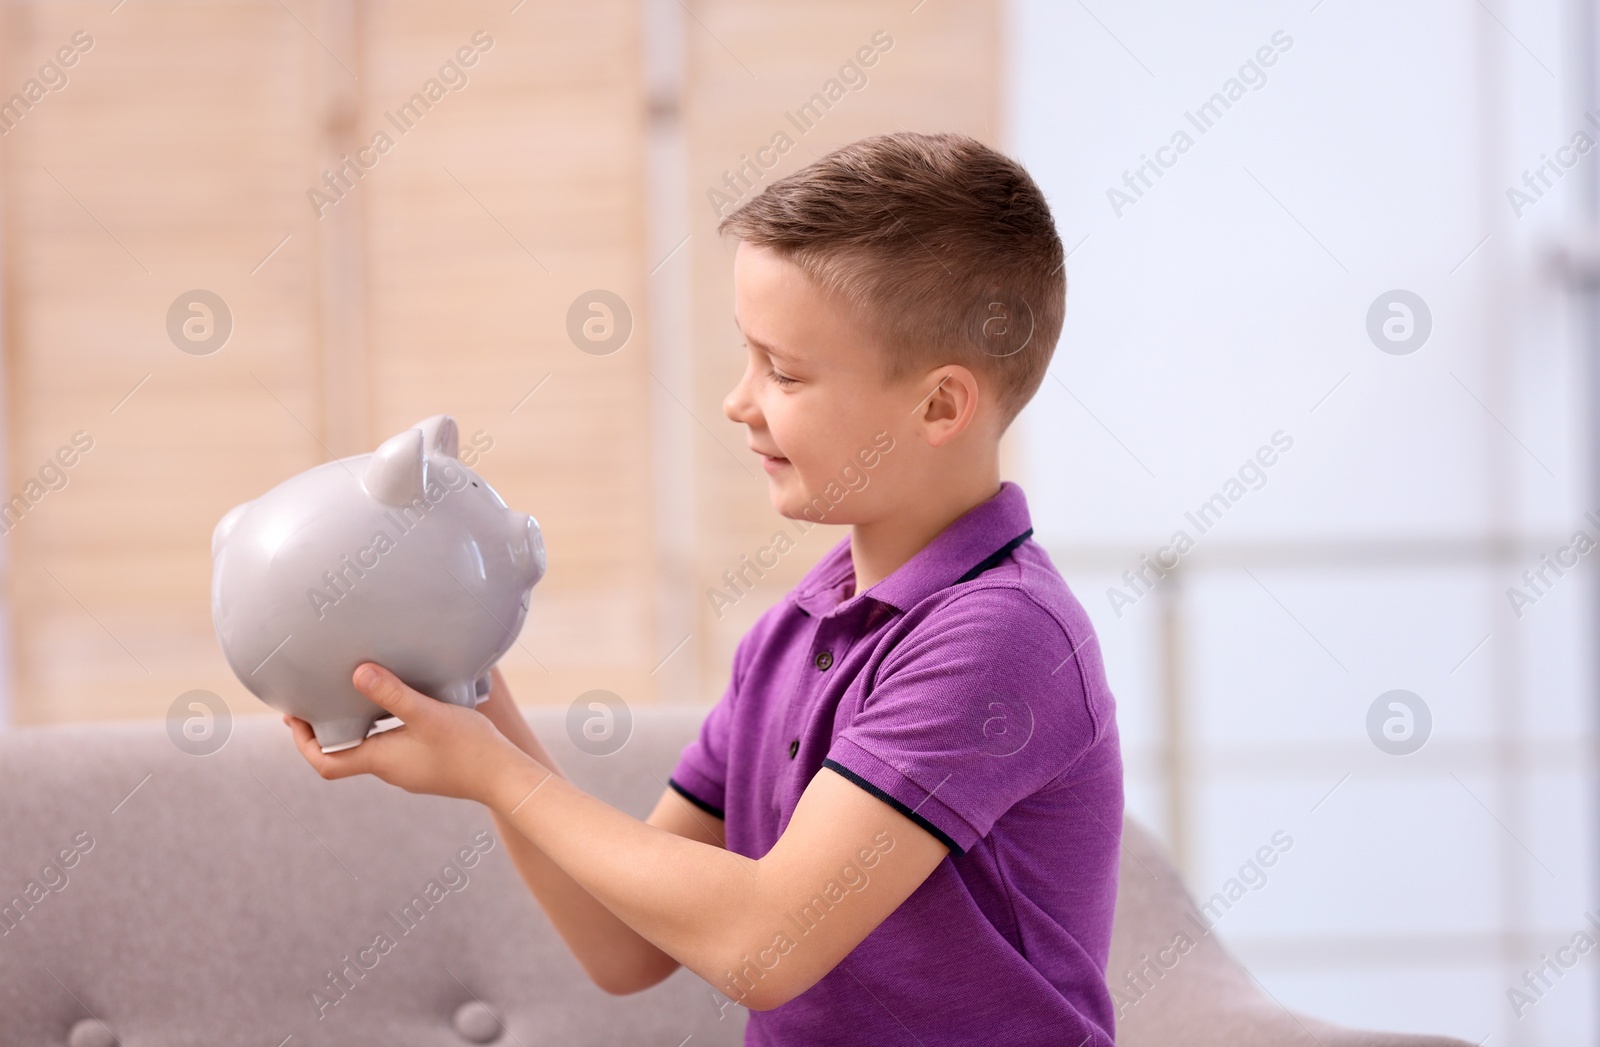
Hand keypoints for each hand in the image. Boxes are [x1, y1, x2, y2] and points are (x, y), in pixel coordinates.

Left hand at [283, 662, 539, 805]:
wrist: (506, 778)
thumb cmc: (467, 747)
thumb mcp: (428, 714)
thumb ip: (393, 693)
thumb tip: (357, 672)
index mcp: (380, 761)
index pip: (325, 762)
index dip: (303, 742)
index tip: (296, 716)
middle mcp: (390, 770)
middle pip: (344, 753)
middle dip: (328, 728)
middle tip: (318, 698)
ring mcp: (410, 770)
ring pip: (371, 748)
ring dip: (357, 725)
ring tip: (357, 693)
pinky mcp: (428, 765)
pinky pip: (395, 746)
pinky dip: (384, 727)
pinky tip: (402, 704)